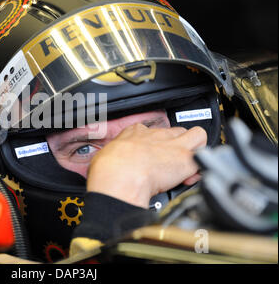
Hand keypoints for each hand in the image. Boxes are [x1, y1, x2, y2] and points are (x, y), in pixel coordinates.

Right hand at [86, 123, 206, 207]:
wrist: (120, 176)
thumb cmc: (108, 170)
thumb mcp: (104, 157)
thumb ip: (114, 157)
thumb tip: (109, 163)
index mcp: (134, 133)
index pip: (150, 132)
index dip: (155, 145)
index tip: (152, 157)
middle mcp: (155, 135)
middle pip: (175, 132)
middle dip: (177, 146)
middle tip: (171, 164)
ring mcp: (172, 144)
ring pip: (196, 135)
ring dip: (195, 149)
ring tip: (187, 166)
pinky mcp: (185, 158)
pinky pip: (204, 153)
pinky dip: (201, 165)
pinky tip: (192, 176)